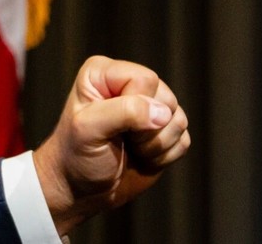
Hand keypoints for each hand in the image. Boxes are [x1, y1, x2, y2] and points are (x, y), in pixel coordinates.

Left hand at [32, 56, 190, 235]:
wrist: (81, 188)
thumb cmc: (77, 154)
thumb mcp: (88, 129)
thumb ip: (122, 112)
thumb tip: (162, 113)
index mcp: (104, 73)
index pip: (145, 79)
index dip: (137, 105)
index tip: (112, 125)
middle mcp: (128, 84)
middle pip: (167, 98)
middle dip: (147, 130)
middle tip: (121, 139)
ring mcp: (149, 107)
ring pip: (179, 120)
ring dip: (156, 145)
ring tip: (130, 148)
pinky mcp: (164, 131)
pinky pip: (184, 140)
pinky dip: (164, 156)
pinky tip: (141, 157)